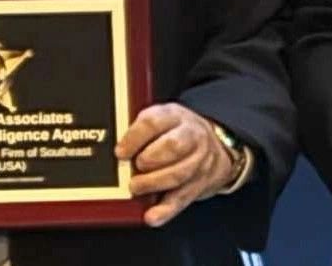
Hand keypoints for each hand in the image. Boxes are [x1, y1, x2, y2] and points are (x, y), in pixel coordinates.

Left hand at [115, 103, 240, 227]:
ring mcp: (198, 162)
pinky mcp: (198, 186)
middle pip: (173, 146)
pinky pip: (181, 200)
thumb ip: (140, 129)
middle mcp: (191, 136)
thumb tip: (116, 150)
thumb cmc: (177, 132)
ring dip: (153, 184)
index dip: (134, 138)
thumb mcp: (161, 119)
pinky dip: (164, 211)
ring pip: (178, 175)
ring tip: (136, 188)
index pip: (154, 122)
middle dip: (149, 160)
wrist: (216, 145)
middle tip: (135, 168)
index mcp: (175, 116)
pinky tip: (151, 216)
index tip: (120, 152)